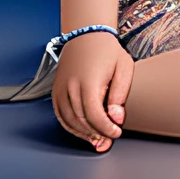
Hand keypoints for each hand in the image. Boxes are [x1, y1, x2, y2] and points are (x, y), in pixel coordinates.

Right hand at [52, 31, 132, 152]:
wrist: (86, 36)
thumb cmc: (108, 51)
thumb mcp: (123, 68)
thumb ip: (120, 94)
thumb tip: (117, 118)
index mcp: (88, 83)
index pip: (94, 115)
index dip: (106, 128)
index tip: (117, 132)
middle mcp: (70, 88)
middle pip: (81, 120)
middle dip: (96, 134)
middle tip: (107, 142)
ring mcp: (60, 90)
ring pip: (68, 121)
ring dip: (82, 134)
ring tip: (97, 141)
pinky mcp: (56, 92)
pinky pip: (60, 115)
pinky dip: (70, 126)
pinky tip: (82, 132)